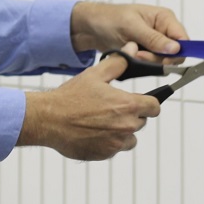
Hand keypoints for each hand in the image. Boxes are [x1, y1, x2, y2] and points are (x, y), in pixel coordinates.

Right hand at [17, 48, 160, 160]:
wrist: (48, 119)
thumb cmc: (70, 97)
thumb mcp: (94, 75)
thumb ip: (118, 63)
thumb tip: (133, 49)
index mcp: (128, 105)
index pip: (155, 107)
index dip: (148, 103)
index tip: (139, 101)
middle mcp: (126, 126)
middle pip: (142, 122)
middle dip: (131, 116)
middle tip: (110, 109)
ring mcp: (116, 143)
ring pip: (130, 138)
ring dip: (121, 132)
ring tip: (101, 122)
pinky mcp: (105, 154)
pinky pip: (114, 149)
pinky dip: (107, 142)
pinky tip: (92, 132)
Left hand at [69, 1, 186, 55]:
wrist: (92, 26)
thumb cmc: (109, 18)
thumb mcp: (131, 26)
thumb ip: (153, 38)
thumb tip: (175, 49)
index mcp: (164, 18)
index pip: (183, 40)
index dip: (176, 52)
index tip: (162, 59)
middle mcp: (163, 31)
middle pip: (174, 54)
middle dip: (158, 59)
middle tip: (139, 56)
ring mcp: (155, 43)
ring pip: (163, 62)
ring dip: (148, 62)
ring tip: (132, 54)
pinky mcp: (147, 53)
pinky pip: (152, 65)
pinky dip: (142, 65)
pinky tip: (131, 58)